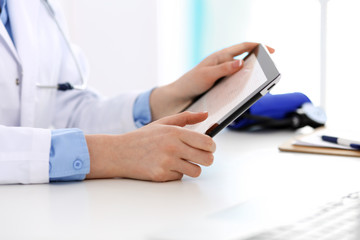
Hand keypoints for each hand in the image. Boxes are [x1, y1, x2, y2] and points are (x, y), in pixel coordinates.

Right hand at [85, 112, 215, 181]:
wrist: (120, 152)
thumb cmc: (144, 137)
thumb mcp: (164, 122)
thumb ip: (187, 117)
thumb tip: (206, 115)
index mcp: (175, 132)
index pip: (207, 142)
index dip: (212, 146)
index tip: (209, 147)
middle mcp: (173, 147)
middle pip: (207, 159)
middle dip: (206, 159)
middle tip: (199, 156)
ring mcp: (167, 162)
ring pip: (196, 171)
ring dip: (192, 167)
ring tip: (181, 161)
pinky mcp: (161, 175)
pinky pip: (180, 177)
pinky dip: (176, 173)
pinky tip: (166, 166)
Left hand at [150, 42, 274, 119]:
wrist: (179, 98)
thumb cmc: (190, 83)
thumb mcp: (207, 75)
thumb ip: (224, 69)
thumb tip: (241, 62)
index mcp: (221, 57)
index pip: (243, 48)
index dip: (258, 47)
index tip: (271, 51)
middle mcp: (224, 66)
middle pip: (246, 63)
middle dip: (257, 67)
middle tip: (265, 74)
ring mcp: (224, 78)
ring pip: (242, 77)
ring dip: (249, 82)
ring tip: (255, 88)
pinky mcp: (222, 89)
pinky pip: (236, 89)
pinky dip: (242, 91)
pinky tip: (243, 98)